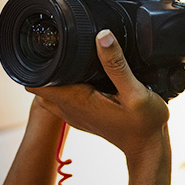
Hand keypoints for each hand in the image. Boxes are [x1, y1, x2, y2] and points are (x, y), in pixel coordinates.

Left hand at [28, 30, 168, 161]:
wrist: (148, 148)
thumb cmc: (143, 124)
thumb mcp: (135, 92)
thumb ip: (117, 65)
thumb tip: (102, 36)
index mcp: (76, 100)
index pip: (35, 83)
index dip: (36, 63)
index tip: (50, 48)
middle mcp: (69, 109)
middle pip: (40, 83)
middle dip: (46, 65)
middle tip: (65, 48)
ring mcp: (74, 114)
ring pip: (51, 90)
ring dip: (56, 75)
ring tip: (75, 60)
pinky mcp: (82, 114)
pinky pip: (63, 96)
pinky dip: (67, 84)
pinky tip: (86, 76)